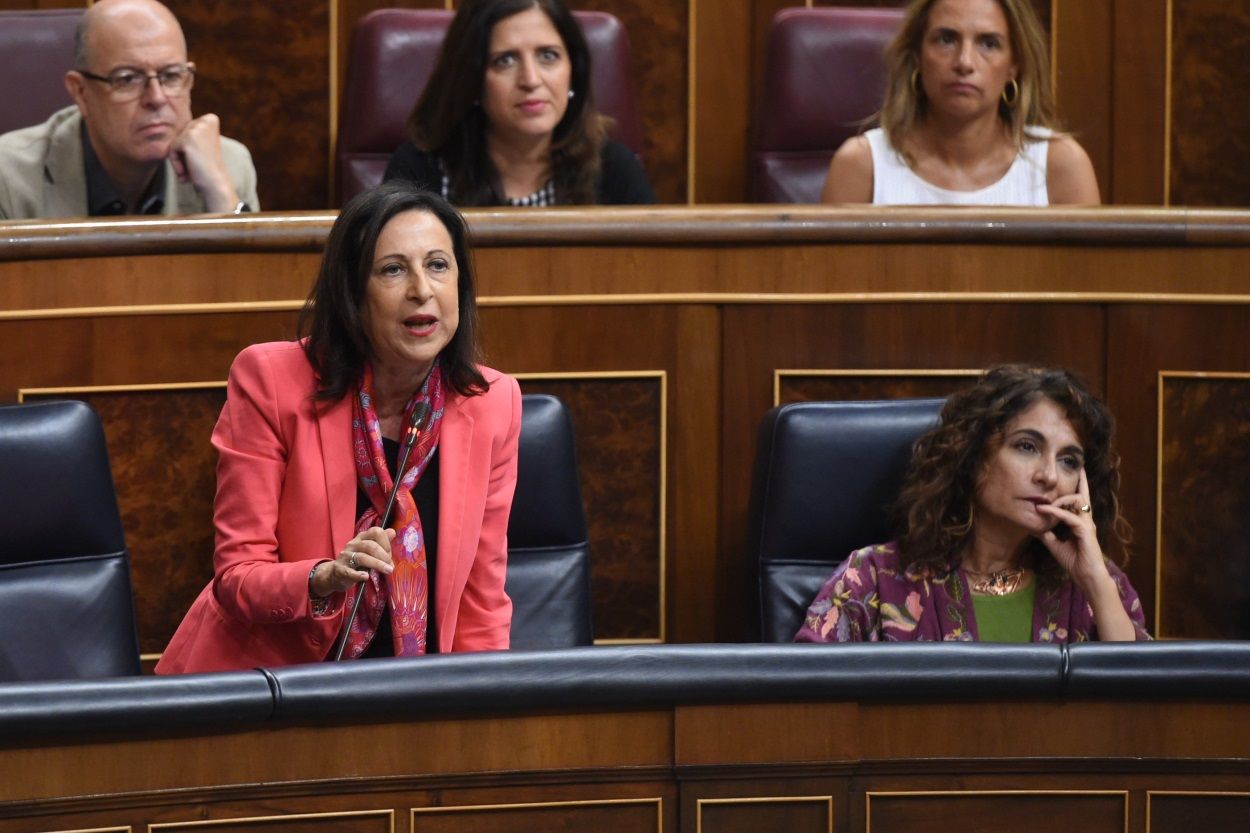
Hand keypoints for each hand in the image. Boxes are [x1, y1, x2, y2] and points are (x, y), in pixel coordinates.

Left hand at [168, 113, 239, 212]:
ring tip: (192, 169)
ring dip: (179, 159)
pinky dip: (177, 163)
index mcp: (211, 119)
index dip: (189, 148)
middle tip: (197, 165)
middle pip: (179, 134)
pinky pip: (171, 149)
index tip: (201, 157)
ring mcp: (197, 129)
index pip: (185, 129)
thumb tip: (164, 122)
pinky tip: (187, 172)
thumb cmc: (207, 168)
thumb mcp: (201, 144)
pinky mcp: (188, 139)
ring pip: (174, 142)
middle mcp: (205, 120)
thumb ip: (189, 132)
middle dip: (183, 153)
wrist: (217, 184)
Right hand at [310, 527, 395, 597]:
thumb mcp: (369, 550)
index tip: (390, 554)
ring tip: (387, 571)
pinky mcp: (340, 569)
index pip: (376, 532)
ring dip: (377, 564)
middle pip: (370, 546)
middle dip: (384, 556)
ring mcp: (345, 556)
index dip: (386, 542)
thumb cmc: (356, 561)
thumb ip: (381, 542)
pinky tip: (366, 577)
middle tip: (391, 566)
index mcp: (362, 537)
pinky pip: (349, 572)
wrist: (335, 574)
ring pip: (362, 557)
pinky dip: (358, 575)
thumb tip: (392, 532)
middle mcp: (353, 544)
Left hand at [1034, 468, 1109, 593]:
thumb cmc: (1074, 563)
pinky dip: (1055, 511)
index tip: (1076, 474)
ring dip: (1060, 499)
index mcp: (1081, 522)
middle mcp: (1086, 520)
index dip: (1078, 487)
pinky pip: (1069, 517)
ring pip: (1077, 501)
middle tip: (1076, 468)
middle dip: (1081, 481)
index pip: (1080, 501)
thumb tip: (1035, 525)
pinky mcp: (1085, 531)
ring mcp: (1087, 525)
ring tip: (1045, 502)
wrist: (1086, 577)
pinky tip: (1043, 509)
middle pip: (1083, 495)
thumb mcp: (1055, 545)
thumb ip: (1047, 534)